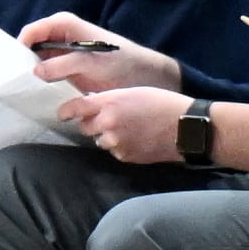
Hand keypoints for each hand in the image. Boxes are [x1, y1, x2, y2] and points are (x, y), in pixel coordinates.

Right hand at [22, 14, 179, 93]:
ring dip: (31, 75)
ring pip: (36, 62)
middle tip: (14, 83)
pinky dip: (41, 83)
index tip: (12, 68)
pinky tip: (38, 95)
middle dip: (22, 62)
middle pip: (30, 47)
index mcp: (62, 24)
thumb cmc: (120, 60)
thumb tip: (35, 72)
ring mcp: (62, 53)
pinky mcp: (66, 69)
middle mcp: (58, 36)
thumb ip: (62, 65)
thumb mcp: (91, 62)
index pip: (30, 32)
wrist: (143, 75)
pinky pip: (47, 74)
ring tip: (22, 91)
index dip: (19, 48)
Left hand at [58, 85, 189, 164]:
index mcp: (109, 103)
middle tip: (106, 119)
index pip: (76, 108)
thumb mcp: (132, 92)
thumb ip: (110, 100)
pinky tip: (136, 139)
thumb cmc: (162, 104)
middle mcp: (108, 123)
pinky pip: (115, 151)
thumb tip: (93, 106)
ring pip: (99, 140)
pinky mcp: (126, 156)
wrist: (186, 127)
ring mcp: (117, 142)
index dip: (66, 111)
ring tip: (127, 129)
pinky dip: (120, 147)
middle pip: (85, 127)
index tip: (62, 114)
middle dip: (91, 123)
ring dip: (106, 136)